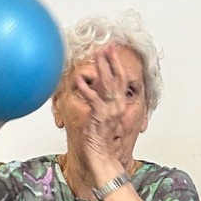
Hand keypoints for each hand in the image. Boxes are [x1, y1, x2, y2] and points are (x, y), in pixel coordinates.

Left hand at [66, 47, 131, 179]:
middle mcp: (117, 105)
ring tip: (97, 54)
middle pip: (117, 77)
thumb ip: (101, 101)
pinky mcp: (99, 116)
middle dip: (112, 60)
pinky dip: (86, 88)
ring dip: (102, 68)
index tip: (112, 51)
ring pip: (107, 84)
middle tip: (106, 46)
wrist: (102, 155)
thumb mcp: (103, 116)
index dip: (117, 64)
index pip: (121, 79)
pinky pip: (93, 99)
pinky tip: (79, 80)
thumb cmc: (100, 138)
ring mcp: (109, 110)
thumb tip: (95, 89)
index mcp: (119, 104)